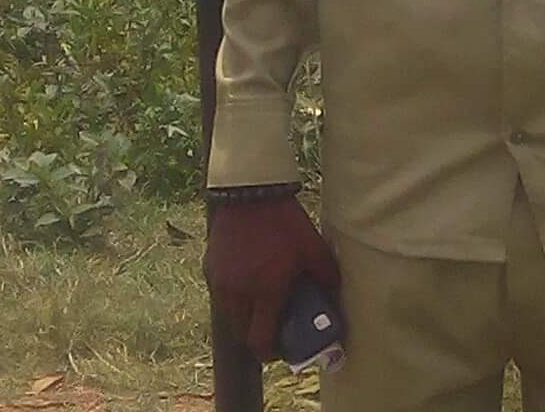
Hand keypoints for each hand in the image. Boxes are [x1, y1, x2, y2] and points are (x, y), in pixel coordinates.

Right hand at [204, 194, 341, 361]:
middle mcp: (239, 294)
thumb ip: (326, 275)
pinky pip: (221, 295)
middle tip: (271, 326)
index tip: (279, 349)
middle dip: (256, 336)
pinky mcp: (210, 270)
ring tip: (260, 303)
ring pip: (229, 316)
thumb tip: (334, 294)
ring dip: (243, 318)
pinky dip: (232, 297)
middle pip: (243, 333)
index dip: (270, 352)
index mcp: (266, 292)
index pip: (260, 341)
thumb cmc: (285, 220)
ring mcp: (221, 283)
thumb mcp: (312, 246)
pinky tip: (247, 281)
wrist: (251, 192)